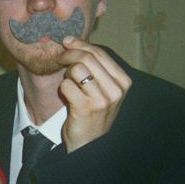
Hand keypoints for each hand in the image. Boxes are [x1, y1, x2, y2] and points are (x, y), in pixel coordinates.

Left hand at [57, 37, 131, 152]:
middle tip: (61, 58)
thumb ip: (95, 67)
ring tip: (69, 83)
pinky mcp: (86, 108)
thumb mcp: (103, 88)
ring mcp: (102, 100)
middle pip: (87, 58)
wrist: (89, 142)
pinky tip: (68, 96)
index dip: (80, 44)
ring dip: (67, 74)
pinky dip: (63, 88)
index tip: (67, 42)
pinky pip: (66, 85)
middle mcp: (116, 90)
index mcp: (123, 82)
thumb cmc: (93, 112)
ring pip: (76, 70)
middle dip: (69, 54)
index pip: (100, 53)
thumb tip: (73, 41)